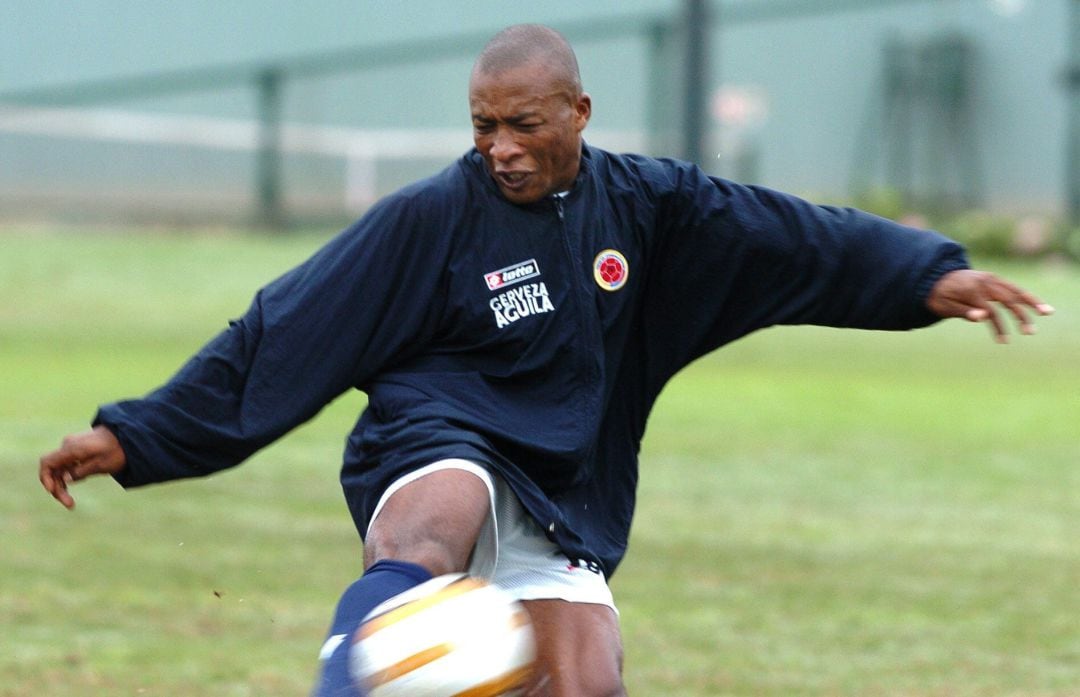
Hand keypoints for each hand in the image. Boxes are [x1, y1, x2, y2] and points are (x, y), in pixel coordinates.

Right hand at [39, 425, 125, 508]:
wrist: (128, 436)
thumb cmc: (117, 450)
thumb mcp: (102, 464)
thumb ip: (82, 471)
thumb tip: (65, 480)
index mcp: (72, 448)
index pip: (48, 462)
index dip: (46, 478)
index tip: (52, 491)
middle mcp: (68, 446)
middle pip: (53, 469)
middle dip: (57, 488)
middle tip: (69, 505)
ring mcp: (72, 448)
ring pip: (60, 469)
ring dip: (62, 485)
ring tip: (71, 503)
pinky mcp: (78, 451)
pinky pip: (67, 466)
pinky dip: (68, 477)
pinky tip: (77, 485)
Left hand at [926, 269, 1053, 342]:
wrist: (934, 277)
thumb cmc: (939, 296)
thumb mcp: (945, 306)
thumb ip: (964, 311)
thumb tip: (983, 318)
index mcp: (971, 289)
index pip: (990, 310)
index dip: (998, 326)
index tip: (1003, 341)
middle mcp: (984, 282)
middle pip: (1007, 298)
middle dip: (1021, 315)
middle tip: (1030, 332)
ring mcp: (990, 279)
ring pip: (1015, 290)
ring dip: (1032, 302)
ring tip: (1048, 312)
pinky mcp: (994, 279)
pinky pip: (1013, 287)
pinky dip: (1026, 296)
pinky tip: (1038, 305)